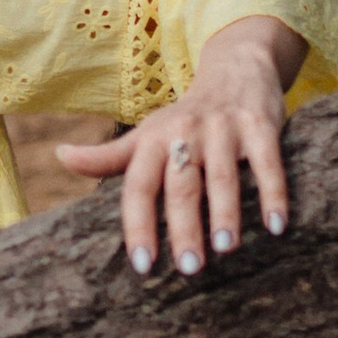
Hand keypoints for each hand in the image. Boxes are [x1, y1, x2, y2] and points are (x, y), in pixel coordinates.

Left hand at [55, 16, 305, 276]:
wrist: (235, 69)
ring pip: (223, 176)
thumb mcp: (146, 135)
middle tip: (188, 269)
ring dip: (225, 213)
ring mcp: (224, 129)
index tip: (141, 265)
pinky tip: (277, 226)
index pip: (139, 187)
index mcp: (153, 141)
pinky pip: (267, 163)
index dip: (138, 226)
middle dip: (183, 227)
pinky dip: (273, 194)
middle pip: (181, 186)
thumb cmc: (184, 119)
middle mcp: (185, 134)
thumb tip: (60, 156)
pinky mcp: (260, 127)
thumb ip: (108, 156)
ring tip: (227, 249)